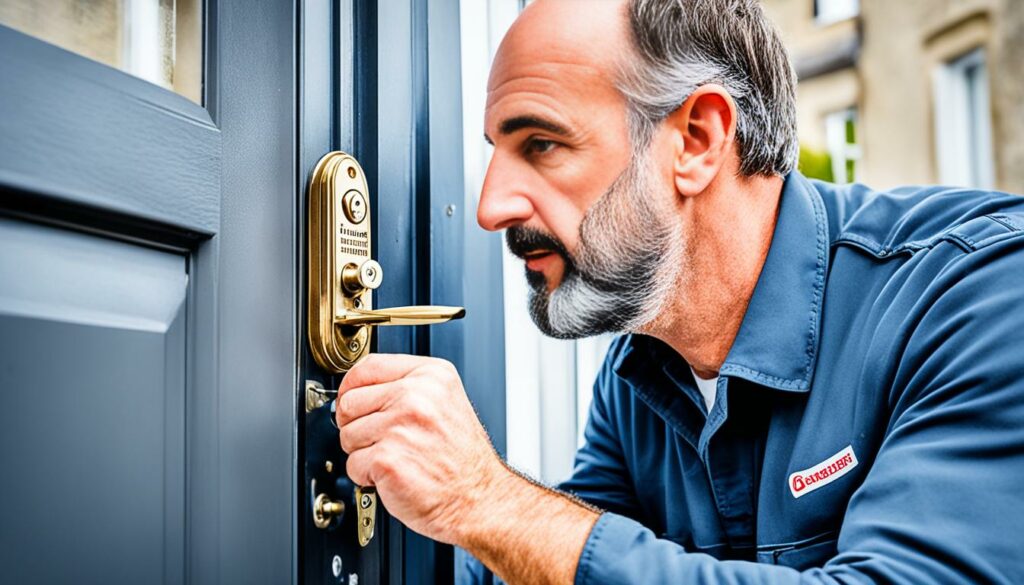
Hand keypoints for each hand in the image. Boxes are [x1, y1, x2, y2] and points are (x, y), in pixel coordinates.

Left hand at [335, 353, 504, 543]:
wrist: (478, 498)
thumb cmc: (461, 459)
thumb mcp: (445, 403)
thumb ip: (407, 388)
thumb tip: (359, 389)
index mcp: (431, 376)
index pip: (368, 367)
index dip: (352, 387)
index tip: (353, 399)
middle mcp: (416, 396)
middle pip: (350, 401)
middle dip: (357, 425)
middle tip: (383, 439)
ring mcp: (400, 427)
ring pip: (347, 434)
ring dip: (363, 452)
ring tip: (395, 457)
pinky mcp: (387, 459)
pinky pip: (353, 464)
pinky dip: (366, 476)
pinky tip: (394, 473)